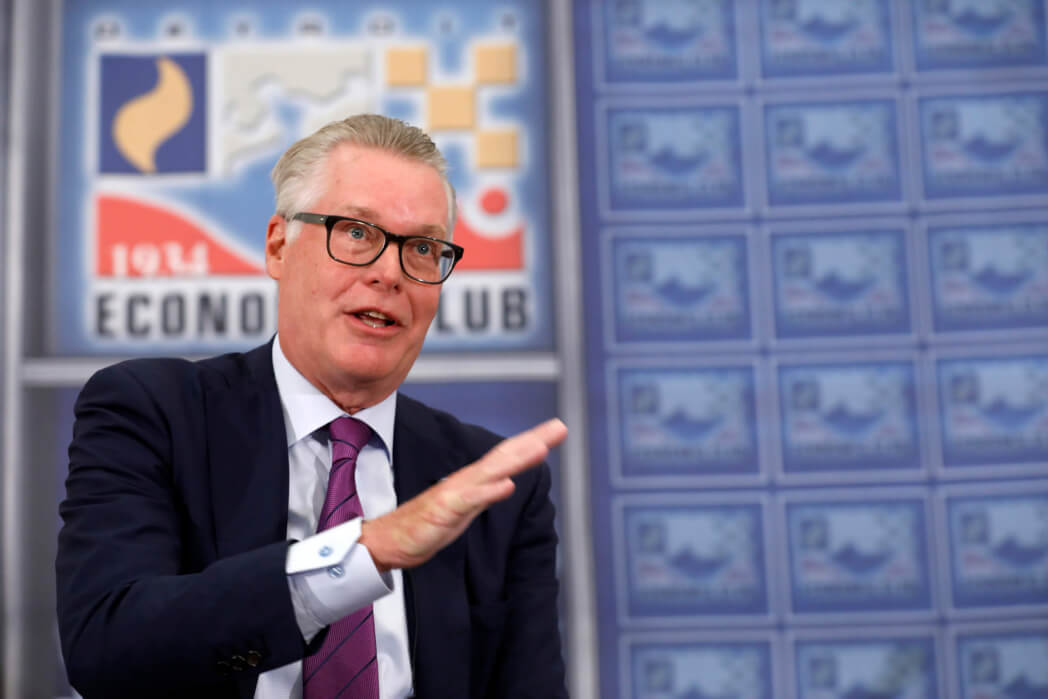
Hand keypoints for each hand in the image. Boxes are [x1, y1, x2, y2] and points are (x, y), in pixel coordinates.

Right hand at [359, 418, 566, 571]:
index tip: (557, 429)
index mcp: (473, 480)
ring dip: (516, 460)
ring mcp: (454, 493)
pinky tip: (507, 484)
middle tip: (559, 427)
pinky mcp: (443, 510)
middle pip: (504, 456)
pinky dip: (489, 491)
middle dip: (532, 441)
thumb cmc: (427, 525)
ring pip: (490, 472)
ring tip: (541, 448)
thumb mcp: (465, 509)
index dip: (532, 442)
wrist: (390, 541)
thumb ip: (486, 493)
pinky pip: (469, 500)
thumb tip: (509, 481)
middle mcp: (466, 480)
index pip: (507, 456)